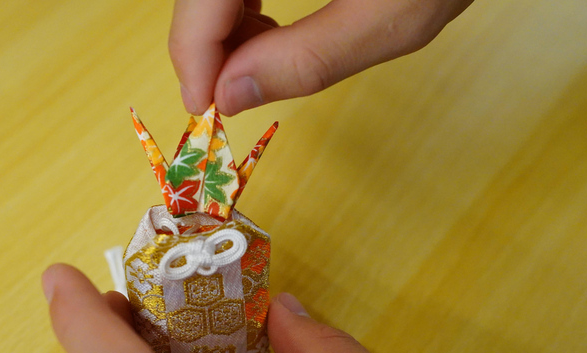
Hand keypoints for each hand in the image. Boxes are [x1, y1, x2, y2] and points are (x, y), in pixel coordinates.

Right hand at [169, 0, 472, 115]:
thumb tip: (234, 96)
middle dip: (209, 43)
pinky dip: (243, 2)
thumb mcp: (394, 13)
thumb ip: (311, 58)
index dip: (193, 56)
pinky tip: (268, 26)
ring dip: (225, 25)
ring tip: (262, 60)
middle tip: (237, 92)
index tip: (206, 108)